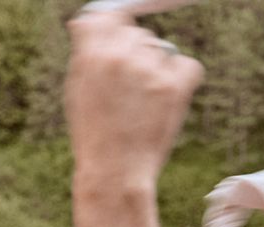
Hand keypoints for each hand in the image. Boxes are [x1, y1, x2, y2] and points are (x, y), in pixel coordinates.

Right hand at [65, 11, 202, 189]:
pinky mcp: (176, 86)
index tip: (119, 44)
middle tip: (129, 89)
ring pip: (160, 48)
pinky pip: (187, 64)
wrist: (115, 173)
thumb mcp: (76, 88)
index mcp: (92, 52)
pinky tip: (166, 99)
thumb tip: (88, 20)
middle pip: (137, 32)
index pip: (110, 16)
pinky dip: (181, 78)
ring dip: (155, 68)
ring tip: (143, 101)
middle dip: (134, 54)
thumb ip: (85, 50)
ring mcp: (150, 69)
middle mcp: (121, 54)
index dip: (115, 30)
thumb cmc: (94, 133)